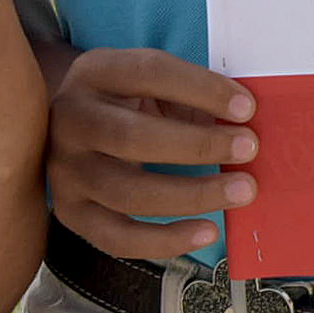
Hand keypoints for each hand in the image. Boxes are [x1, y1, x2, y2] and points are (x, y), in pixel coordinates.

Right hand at [45, 47, 257, 257]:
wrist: (76, 129)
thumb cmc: (133, 103)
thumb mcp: (155, 84)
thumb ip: (195, 96)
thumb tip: (248, 122)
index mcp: (95, 72)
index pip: (148, 72)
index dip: (201, 89)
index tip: (247, 108)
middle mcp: (71, 119)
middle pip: (131, 137)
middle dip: (198, 145)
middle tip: (248, 148)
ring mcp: (64, 170)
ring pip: (127, 192)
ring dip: (192, 195)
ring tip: (241, 191)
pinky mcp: (70, 212)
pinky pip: (117, 237)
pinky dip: (166, 240)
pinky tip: (207, 232)